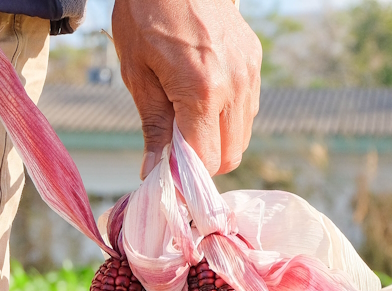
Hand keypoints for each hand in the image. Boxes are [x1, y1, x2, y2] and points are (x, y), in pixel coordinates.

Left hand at [111, 0, 261, 177]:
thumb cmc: (147, 15)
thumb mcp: (138, 73)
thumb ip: (153, 125)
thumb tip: (152, 171)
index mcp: (203, 92)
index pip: (205, 161)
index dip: (185, 173)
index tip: (165, 171)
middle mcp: (235, 87)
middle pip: (229, 156)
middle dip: (202, 160)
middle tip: (174, 145)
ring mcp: (250, 75)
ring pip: (241, 137)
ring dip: (216, 139)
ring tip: (187, 116)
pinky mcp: (254, 64)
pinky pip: (247, 110)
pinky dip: (226, 117)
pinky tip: (203, 97)